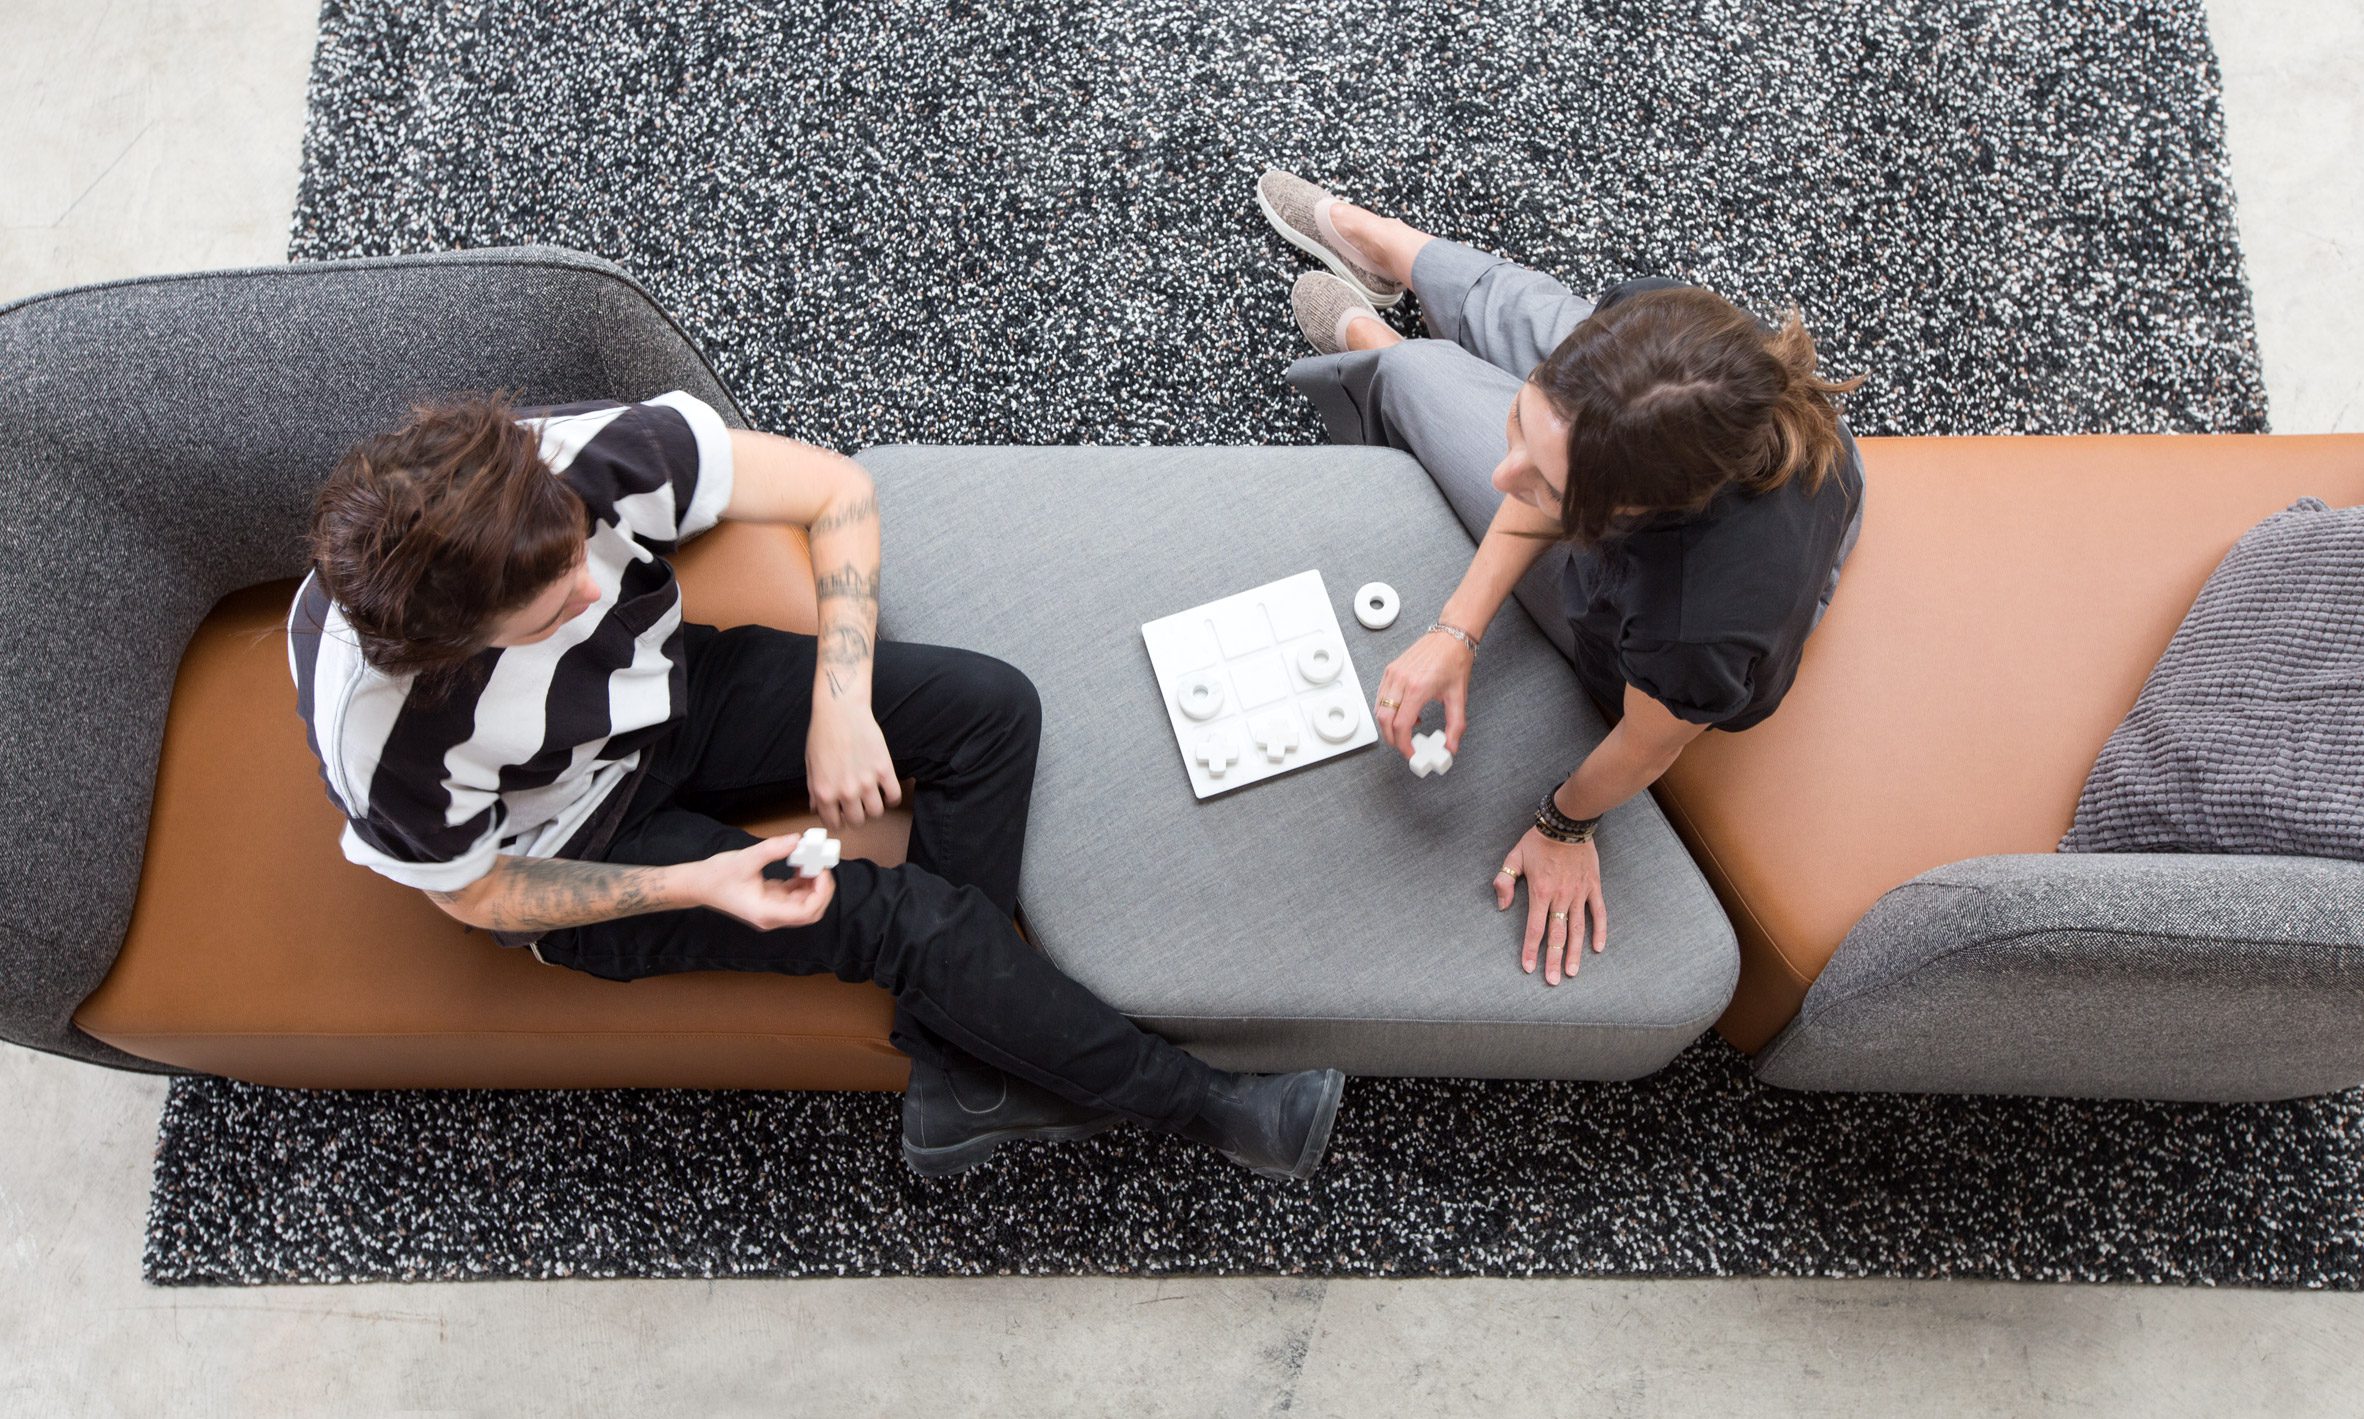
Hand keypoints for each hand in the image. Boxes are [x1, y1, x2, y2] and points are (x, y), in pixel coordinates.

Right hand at [689, 835, 837, 929]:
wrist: (699, 885)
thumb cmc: (717, 876)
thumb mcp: (745, 859)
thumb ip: (773, 849)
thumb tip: (797, 840)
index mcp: (766, 913)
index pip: (806, 912)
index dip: (821, 892)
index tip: (821, 870)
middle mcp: (772, 917)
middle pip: (810, 911)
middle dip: (820, 888)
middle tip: (820, 864)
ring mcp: (772, 911)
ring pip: (804, 903)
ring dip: (812, 883)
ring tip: (810, 860)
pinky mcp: (771, 902)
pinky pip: (794, 895)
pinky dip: (802, 881)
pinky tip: (800, 864)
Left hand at [805, 703, 902, 829]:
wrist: (841, 711)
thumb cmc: (823, 734)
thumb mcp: (810, 766)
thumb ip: (814, 791)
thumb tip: (817, 808)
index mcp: (824, 792)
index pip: (834, 824)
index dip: (838, 821)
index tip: (842, 815)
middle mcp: (845, 792)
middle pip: (858, 822)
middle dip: (856, 816)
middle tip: (857, 806)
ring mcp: (867, 782)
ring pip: (877, 813)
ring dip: (874, 808)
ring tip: (871, 797)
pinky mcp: (884, 770)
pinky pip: (894, 796)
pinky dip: (891, 798)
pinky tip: (886, 790)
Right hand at [1374, 629, 1473, 757]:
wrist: (1450, 637)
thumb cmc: (1454, 661)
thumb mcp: (1459, 697)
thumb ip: (1455, 725)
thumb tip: (1451, 745)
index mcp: (1418, 688)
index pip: (1401, 725)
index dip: (1404, 744)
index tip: (1411, 752)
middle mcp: (1401, 680)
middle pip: (1384, 720)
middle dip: (1392, 739)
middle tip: (1404, 746)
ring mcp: (1393, 674)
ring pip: (1379, 709)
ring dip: (1388, 724)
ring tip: (1406, 728)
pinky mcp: (1390, 670)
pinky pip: (1381, 697)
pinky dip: (1388, 710)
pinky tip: (1404, 711)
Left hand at [1494, 828, 1607, 985]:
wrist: (1567, 823)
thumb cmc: (1537, 841)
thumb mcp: (1513, 858)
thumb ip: (1504, 882)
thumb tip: (1501, 906)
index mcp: (1540, 891)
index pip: (1534, 928)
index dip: (1530, 950)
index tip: (1528, 967)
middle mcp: (1560, 896)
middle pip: (1557, 935)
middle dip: (1554, 960)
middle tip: (1553, 980)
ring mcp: (1579, 893)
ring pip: (1577, 929)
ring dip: (1575, 952)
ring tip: (1572, 972)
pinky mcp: (1593, 887)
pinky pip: (1599, 912)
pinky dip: (1599, 931)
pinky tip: (1597, 948)